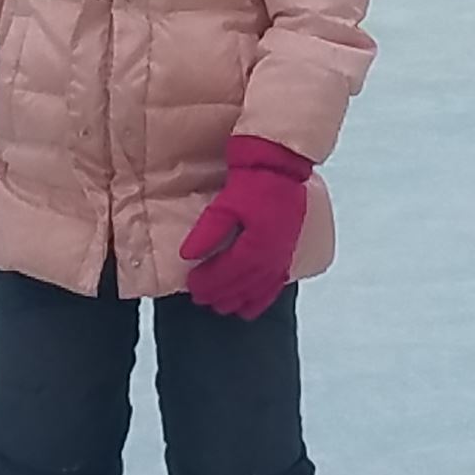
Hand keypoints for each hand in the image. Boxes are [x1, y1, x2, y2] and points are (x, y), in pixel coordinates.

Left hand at [180, 137, 313, 318]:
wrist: (281, 167)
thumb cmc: (252, 183)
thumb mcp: (225, 205)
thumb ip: (207, 232)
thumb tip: (187, 256)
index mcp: (255, 246)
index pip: (227, 273)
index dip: (208, 282)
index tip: (191, 287)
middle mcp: (271, 257)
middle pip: (242, 285)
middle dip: (220, 294)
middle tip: (200, 300)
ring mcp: (282, 257)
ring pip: (259, 289)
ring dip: (239, 300)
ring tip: (222, 307)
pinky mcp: (288, 252)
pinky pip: (275, 284)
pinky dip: (262, 298)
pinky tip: (251, 307)